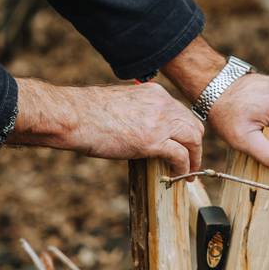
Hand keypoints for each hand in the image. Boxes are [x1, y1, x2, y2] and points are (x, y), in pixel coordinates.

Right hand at [8, 78, 203, 175]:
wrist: (73, 117)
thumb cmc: (86, 113)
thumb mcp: (119, 103)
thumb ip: (136, 112)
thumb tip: (139, 131)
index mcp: (153, 92)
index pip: (180, 111)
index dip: (184, 130)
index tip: (183, 144)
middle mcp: (161, 103)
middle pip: (193, 124)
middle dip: (195, 145)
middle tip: (192, 161)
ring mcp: (158, 121)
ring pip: (193, 139)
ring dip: (194, 158)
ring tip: (189, 174)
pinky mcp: (152, 141)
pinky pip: (180, 155)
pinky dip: (184, 168)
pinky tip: (179, 177)